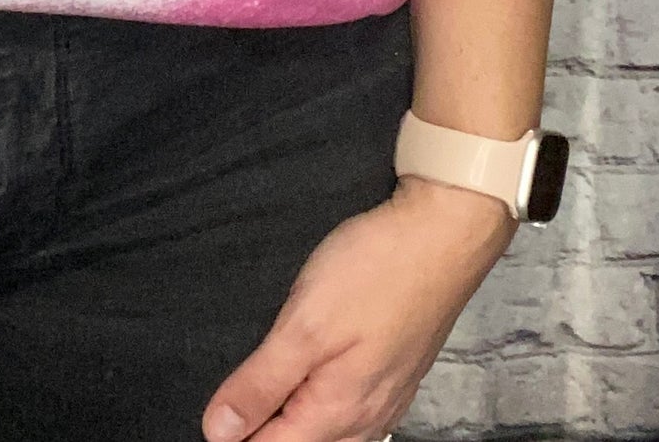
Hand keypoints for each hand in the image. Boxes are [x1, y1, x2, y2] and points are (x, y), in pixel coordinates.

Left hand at [201, 177, 515, 441]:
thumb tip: (219, 431)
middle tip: (236, 393)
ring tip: (268, 385)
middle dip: (263, 428)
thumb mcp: (303, 324)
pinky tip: (310, 384)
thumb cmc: (376, 272)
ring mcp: (385, 401)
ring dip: (292, 418)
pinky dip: (320, 408)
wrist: (442, 236)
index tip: (216, 410)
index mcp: (337, 413)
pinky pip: (351, 416)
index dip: (233, 433)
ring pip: (327, 435)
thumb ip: (260, 383)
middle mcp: (365, 420)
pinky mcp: (395, 378)